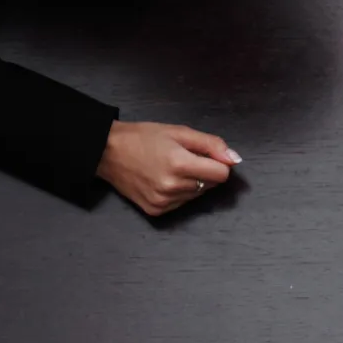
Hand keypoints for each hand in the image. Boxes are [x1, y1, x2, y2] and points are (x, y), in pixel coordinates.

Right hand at [97, 121, 240, 215]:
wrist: (108, 152)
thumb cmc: (142, 138)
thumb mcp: (179, 132)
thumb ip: (211, 145)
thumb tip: (235, 159)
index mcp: (180, 164)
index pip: (222, 174)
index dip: (218, 162)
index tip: (205, 155)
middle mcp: (173, 187)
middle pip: (211, 184)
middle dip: (204, 171)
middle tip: (182, 158)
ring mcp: (164, 202)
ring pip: (197, 194)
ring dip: (191, 182)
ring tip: (169, 168)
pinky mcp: (156, 211)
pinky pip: (182, 203)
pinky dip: (179, 192)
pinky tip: (162, 180)